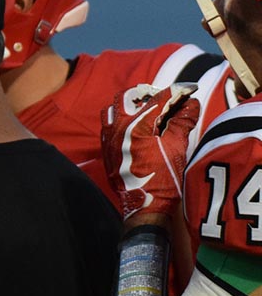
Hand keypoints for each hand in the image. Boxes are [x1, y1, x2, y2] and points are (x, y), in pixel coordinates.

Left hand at [101, 83, 199, 220]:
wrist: (144, 205)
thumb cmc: (162, 179)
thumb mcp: (177, 148)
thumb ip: (182, 122)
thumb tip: (191, 103)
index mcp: (136, 126)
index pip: (158, 100)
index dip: (176, 92)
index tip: (189, 89)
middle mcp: (117, 128)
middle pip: (129, 97)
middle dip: (149, 94)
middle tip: (166, 100)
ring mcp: (108, 137)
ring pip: (114, 109)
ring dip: (130, 105)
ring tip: (148, 110)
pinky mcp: (105, 148)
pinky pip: (108, 124)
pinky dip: (121, 118)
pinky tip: (134, 126)